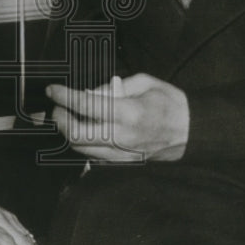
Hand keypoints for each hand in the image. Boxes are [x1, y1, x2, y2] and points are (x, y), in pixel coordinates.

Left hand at [47, 72, 188, 161]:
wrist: (191, 132)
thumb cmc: (170, 104)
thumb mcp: (145, 82)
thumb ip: (115, 86)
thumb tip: (90, 93)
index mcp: (129, 112)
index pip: (86, 105)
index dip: (64, 96)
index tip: (53, 90)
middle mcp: (122, 136)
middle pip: (76, 134)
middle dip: (60, 119)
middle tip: (57, 106)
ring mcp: (122, 153)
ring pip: (80, 148)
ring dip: (68, 132)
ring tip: (68, 116)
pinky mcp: (123, 162)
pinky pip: (93, 155)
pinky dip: (83, 143)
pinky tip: (86, 130)